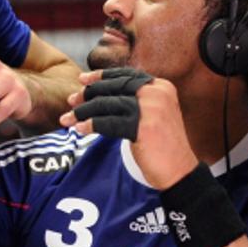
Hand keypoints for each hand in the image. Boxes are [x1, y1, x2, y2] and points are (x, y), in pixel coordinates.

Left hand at [61, 70, 197, 189]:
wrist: (179, 171)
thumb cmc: (163, 145)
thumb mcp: (154, 114)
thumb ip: (135, 101)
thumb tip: (101, 92)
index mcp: (160, 87)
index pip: (126, 76)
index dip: (101, 76)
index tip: (82, 79)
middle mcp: (156, 93)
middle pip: (114, 88)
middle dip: (89, 93)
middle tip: (71, 101)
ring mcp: (150, 109)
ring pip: (107, 104)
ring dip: (84, 111)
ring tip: (68, 119)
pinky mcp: (142, 127)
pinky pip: (108, 123)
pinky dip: (91, 125)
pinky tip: (80, 129)